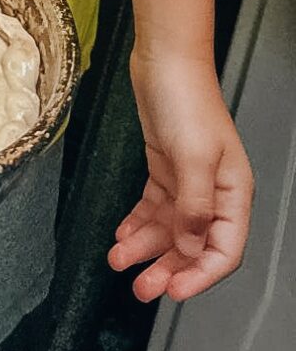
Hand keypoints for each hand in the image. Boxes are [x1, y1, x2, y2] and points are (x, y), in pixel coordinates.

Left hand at [108, 47, 253, 302]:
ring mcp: (188, 180)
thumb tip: (192, 248)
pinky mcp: (165, 167)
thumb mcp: (192, 157)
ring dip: (145, 247)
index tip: (174, 291)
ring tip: (119, 261)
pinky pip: (153, 206)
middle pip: (193, 244)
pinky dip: (138, 223)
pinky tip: (123, 234)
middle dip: (167, 268)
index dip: (200, 275)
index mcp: (232, 193)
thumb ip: (193, 206)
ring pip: (169, 228)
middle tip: (140, 288)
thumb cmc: (186, 99)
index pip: (223, 250)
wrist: (164, 59)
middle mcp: (212, 192)